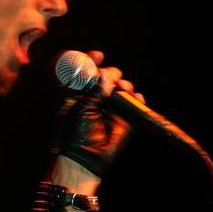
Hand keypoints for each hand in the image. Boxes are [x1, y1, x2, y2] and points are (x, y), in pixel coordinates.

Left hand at [56, 51, 141, 178]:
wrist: (85, 157)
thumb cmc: (75, 133)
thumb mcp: (81, 107)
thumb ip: (95, 90)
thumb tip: (105, 74)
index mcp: (80, 96)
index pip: (87, 74)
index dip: (92, 63)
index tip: (98, 55)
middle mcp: (97, 100)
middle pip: (107, 79)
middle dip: (111, 73)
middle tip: (111, 76)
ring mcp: (113, 110)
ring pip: (123, 89)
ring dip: (124, 85)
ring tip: (122, 88)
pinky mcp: (126, 120)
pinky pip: (135, 104)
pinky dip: (137, 98)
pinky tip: (134, 97)